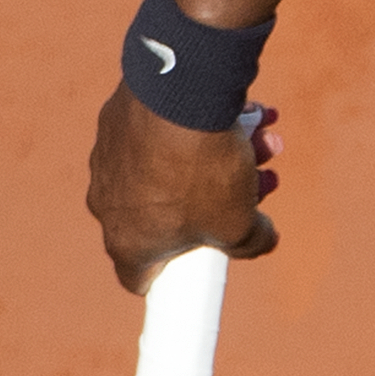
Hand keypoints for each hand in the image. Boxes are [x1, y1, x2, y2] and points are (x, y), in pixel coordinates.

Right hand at [87, 90, 277, 292]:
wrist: (176, 97)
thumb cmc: (202, 171)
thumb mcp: (239, 221)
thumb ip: (250, 241)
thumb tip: (262, 241)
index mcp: (128, 242)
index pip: (142, 278)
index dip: (176, 278)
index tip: (205, 263)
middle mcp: (109, 204)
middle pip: (175, 214)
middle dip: (224, 197)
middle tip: (263, 178)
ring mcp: (110, 161)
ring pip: (175, 168)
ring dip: (225, 157)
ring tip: (265, 139)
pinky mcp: (117, 123)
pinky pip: (163, 133)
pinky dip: (200, 127)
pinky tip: (243, 111)